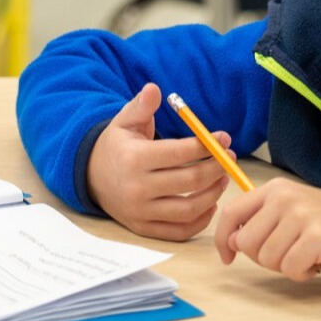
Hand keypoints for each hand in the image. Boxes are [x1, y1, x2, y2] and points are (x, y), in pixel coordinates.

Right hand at [87, 82, 230, 240]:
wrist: (91, 177)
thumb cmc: (117, 145)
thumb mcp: (124, 121)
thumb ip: (141, 106)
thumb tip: (155, 89)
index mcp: (134, 158)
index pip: (180, 153)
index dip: (208, 146)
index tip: (224, 138)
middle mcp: (136, 188)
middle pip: (190, 181)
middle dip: (217, 168)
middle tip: (230, 159)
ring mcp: (140, 212)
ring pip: (188, 209)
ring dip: (213, 194)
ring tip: (223, 179)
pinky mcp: (143, 228)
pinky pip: (179, 231)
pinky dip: (200, 221)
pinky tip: (210, 205)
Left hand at [214, 178, 320, 280]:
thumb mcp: (291, 213)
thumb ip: (260, 223)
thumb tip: (233, 241)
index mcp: (275, 189)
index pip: (232, 212)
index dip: (224, 238)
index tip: (228, 256)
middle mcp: (285, 197)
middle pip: (246, 241)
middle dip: (263, 258)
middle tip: (288, 254)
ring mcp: (301, 215)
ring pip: (266, 258)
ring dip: (285, 267)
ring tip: (306, 256)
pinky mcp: (316, 236)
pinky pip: (289, 268)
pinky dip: (301, 273)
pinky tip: (316, 263)